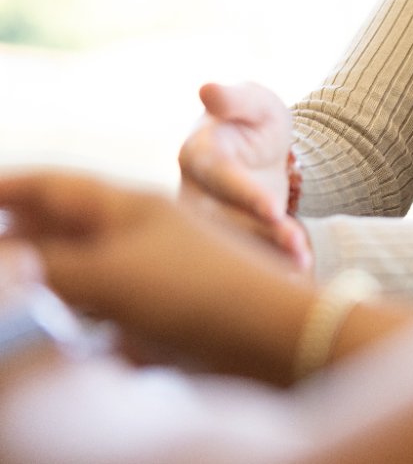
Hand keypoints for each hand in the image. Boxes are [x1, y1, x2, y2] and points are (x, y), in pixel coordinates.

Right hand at [0, 171, 314, 385]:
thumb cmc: (195, 291)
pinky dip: (81, 321)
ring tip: (20, 294)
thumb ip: (47, 269)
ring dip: (48, 282)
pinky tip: (68, 337)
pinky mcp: (162, 312)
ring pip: (82, 271)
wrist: (274, 336)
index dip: (7, 188)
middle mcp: (138, 232)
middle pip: (62, 228)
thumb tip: (7, 263)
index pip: (52, 186)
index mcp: (127, 206)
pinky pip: (107, 311)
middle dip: (21, 239)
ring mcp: (151, 271)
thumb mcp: (110, 276)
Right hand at [177, 81, 310, 269]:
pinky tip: (298, 274)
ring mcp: (207, 219)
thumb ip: (236, 98)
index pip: (220, 176)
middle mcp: (194, 192)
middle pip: (223, 219)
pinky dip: (269, 266)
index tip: (272, 208)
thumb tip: (208, 88)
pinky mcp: (226, 237)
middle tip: (298, 247)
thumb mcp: (254, 102)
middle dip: (260, 235)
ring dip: (267, 255)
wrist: (257, 146)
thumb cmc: (251, 117)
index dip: (244, 193)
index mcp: (197, 154)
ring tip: (303, 262)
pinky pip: (243, 255)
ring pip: (232, 242)